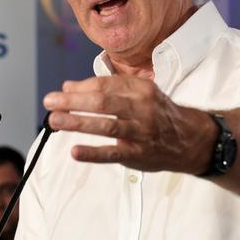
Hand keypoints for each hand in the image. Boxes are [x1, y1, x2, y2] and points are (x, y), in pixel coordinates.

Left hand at [43, 76, 213, 173]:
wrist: (190, 140)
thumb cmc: (157, 114)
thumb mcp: (137, 94)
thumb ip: (105, 89)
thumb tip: (69, 86)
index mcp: (141, 88)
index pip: (104, 85)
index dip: (80, 88)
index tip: (60, 91)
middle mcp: (142, 107)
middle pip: (102, 102)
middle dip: (73, 101)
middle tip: (49, 102)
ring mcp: (141, 132)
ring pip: (106, 125)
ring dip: (77, 122)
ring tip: (55, 120)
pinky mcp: (138, 154)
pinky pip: (113, 153)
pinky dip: (93, 153)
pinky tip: (75, 152)